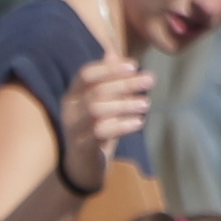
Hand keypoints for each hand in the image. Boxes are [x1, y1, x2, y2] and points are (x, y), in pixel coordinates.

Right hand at [56, 51, 149, 193]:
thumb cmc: (95, 129)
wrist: (83, 166)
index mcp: (73, 95)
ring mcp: (73, 129)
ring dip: (125, 104)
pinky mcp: (82, 147)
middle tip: (150, 79)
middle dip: (125, 83)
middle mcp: (70, 110)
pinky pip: (100, 132)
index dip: (110, 68)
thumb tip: (112, 53)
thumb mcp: (101, 102)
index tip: (134, 66)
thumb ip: (106, 80)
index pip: (86, 74)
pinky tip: (139, 122)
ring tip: (146, 103)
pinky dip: (122, 125)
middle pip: (96, 90)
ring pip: (97, 110)